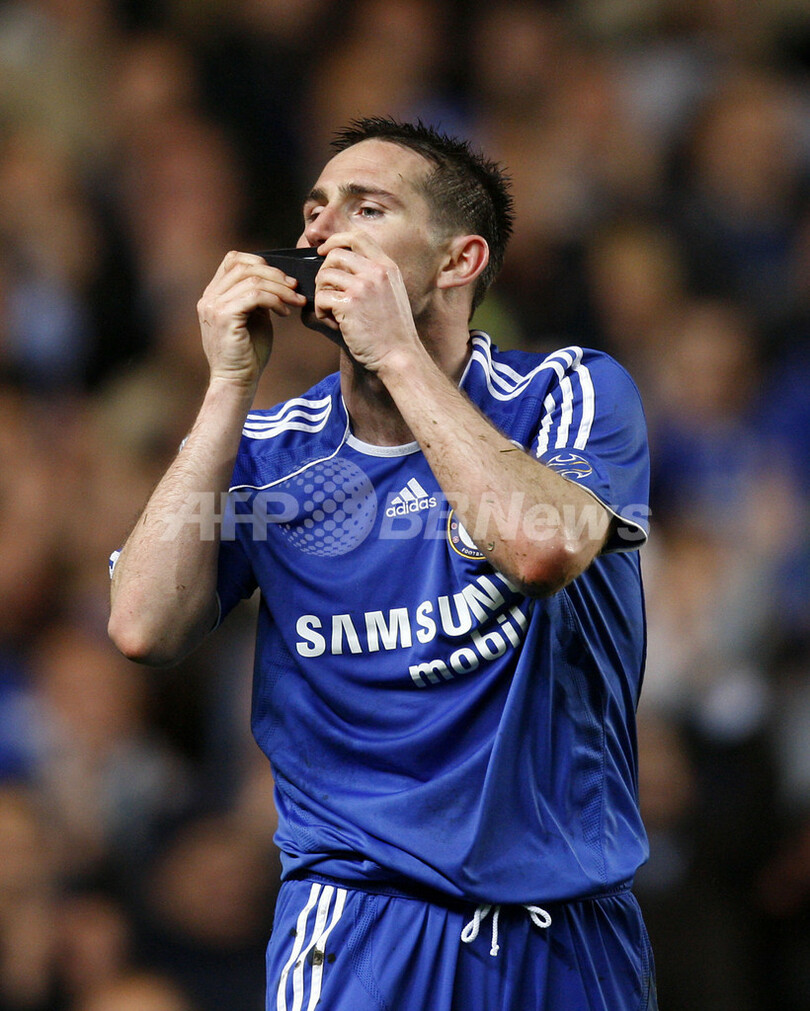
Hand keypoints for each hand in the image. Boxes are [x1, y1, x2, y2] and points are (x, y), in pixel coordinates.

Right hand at [197, 251, 306, 389]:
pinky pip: (255, 296)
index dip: (259, 262)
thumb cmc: (249, 353)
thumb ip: (258, 297)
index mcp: (214, 294)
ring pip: (252, 280)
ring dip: (280, 288)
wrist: (237, 381)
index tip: (282, 278)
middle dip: (275, 274)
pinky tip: (285, 313)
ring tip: (295, 301)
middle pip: (244, 266)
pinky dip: (275, 300)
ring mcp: (213, 306)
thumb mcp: (254, 317)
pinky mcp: (224, 317)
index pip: (233, 260)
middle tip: (295, 288)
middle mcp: (209, 297)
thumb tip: (278, 279)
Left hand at [312, 233, 421, 373]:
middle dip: (324, 273)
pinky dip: (321, 311)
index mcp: (387, 267)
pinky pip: (322, 297)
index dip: (335, 240)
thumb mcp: (391, 293)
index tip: (324, 251)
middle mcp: (376, 271)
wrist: (400, 355)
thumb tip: (339, 265)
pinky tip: (333, 322)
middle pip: (335, 255)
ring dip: (321, 294)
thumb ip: (373, 276)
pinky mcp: (349, 304)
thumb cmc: (392, 331)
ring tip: (331, 311)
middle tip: (327, 292)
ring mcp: (363, 286)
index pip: (357, 236)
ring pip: (324, 276)